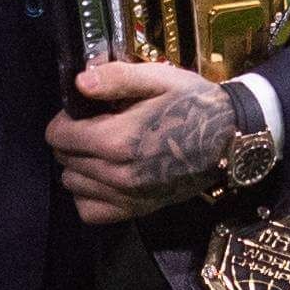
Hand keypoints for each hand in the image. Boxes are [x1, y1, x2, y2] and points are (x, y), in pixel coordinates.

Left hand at [45, 62, 235, 224]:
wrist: (230, 140)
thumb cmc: (193, 103)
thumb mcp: (158, 78)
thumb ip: (116, 78)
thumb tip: (79, 83)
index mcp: (119, 140)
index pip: (59, 135)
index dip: (65, 118)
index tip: (83, 110)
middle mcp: (119, 174)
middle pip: (64, 159)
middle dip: (72, 139)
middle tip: (96, 125)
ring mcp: (128, 197)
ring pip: (73, 185)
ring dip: (79, 166)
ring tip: (102, 149)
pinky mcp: (137, 211)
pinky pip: (90, 211)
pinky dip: (90, 194)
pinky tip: (104, 176)